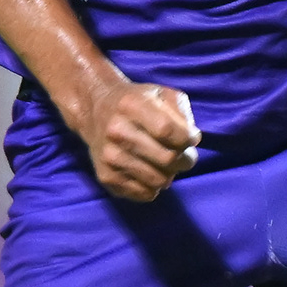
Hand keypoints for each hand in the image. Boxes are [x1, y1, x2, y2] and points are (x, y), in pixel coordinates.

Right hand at [67, 73, 200, 202]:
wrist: (95, 110)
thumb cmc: (137, 102)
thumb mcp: (161, 93)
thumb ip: (181, 112)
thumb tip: (191, 139)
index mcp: (131, 106)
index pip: (168, 131)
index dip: (188, 139)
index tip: (191, 138)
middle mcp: (117, 132)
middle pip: (167, 159)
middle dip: (185, 160)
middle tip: (183, 155)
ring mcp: (110, 157)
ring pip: (159, 181)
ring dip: (170, 174)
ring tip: (165, 163)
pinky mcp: (106, 177)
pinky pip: (145, 194)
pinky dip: (155, 187)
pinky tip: (150, 171)